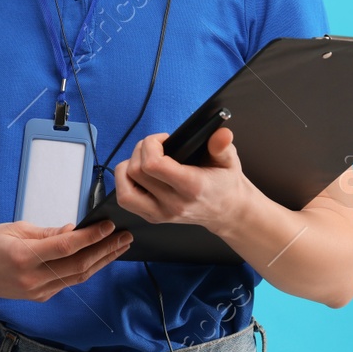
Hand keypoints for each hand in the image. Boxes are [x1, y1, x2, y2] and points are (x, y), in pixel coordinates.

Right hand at [0, 220, 130, 302]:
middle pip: (79, 265)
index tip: (108, 225)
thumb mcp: (13, 229)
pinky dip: (86, 269)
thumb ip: (46, 233)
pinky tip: (98, 257)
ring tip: (120, 247)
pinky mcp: (40, 297)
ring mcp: (37, 291)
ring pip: (78, 277)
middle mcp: (32, 278)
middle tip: (125, 236)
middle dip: (105, 249)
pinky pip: (68, 282)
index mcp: (23, 256)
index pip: (66, 247)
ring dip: (102, 261)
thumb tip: (75, 231)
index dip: (91, 237)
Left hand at [113, 127, 254, 232]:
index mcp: (192, 187)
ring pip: (124, 190)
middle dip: (140, 150)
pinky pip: (126, 200)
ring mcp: (161, 213)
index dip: (151, 144)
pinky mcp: (153, 217)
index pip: (153, 165)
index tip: (163, 139)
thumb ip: (223, 147)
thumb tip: (222, 134)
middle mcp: (174, 203)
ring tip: (143, 160)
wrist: (228, 211)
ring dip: (126, 169)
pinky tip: (140, 175)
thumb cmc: (225, 183)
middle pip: (136, 172)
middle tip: (155, 146)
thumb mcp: (229, 161)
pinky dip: (125, 183)